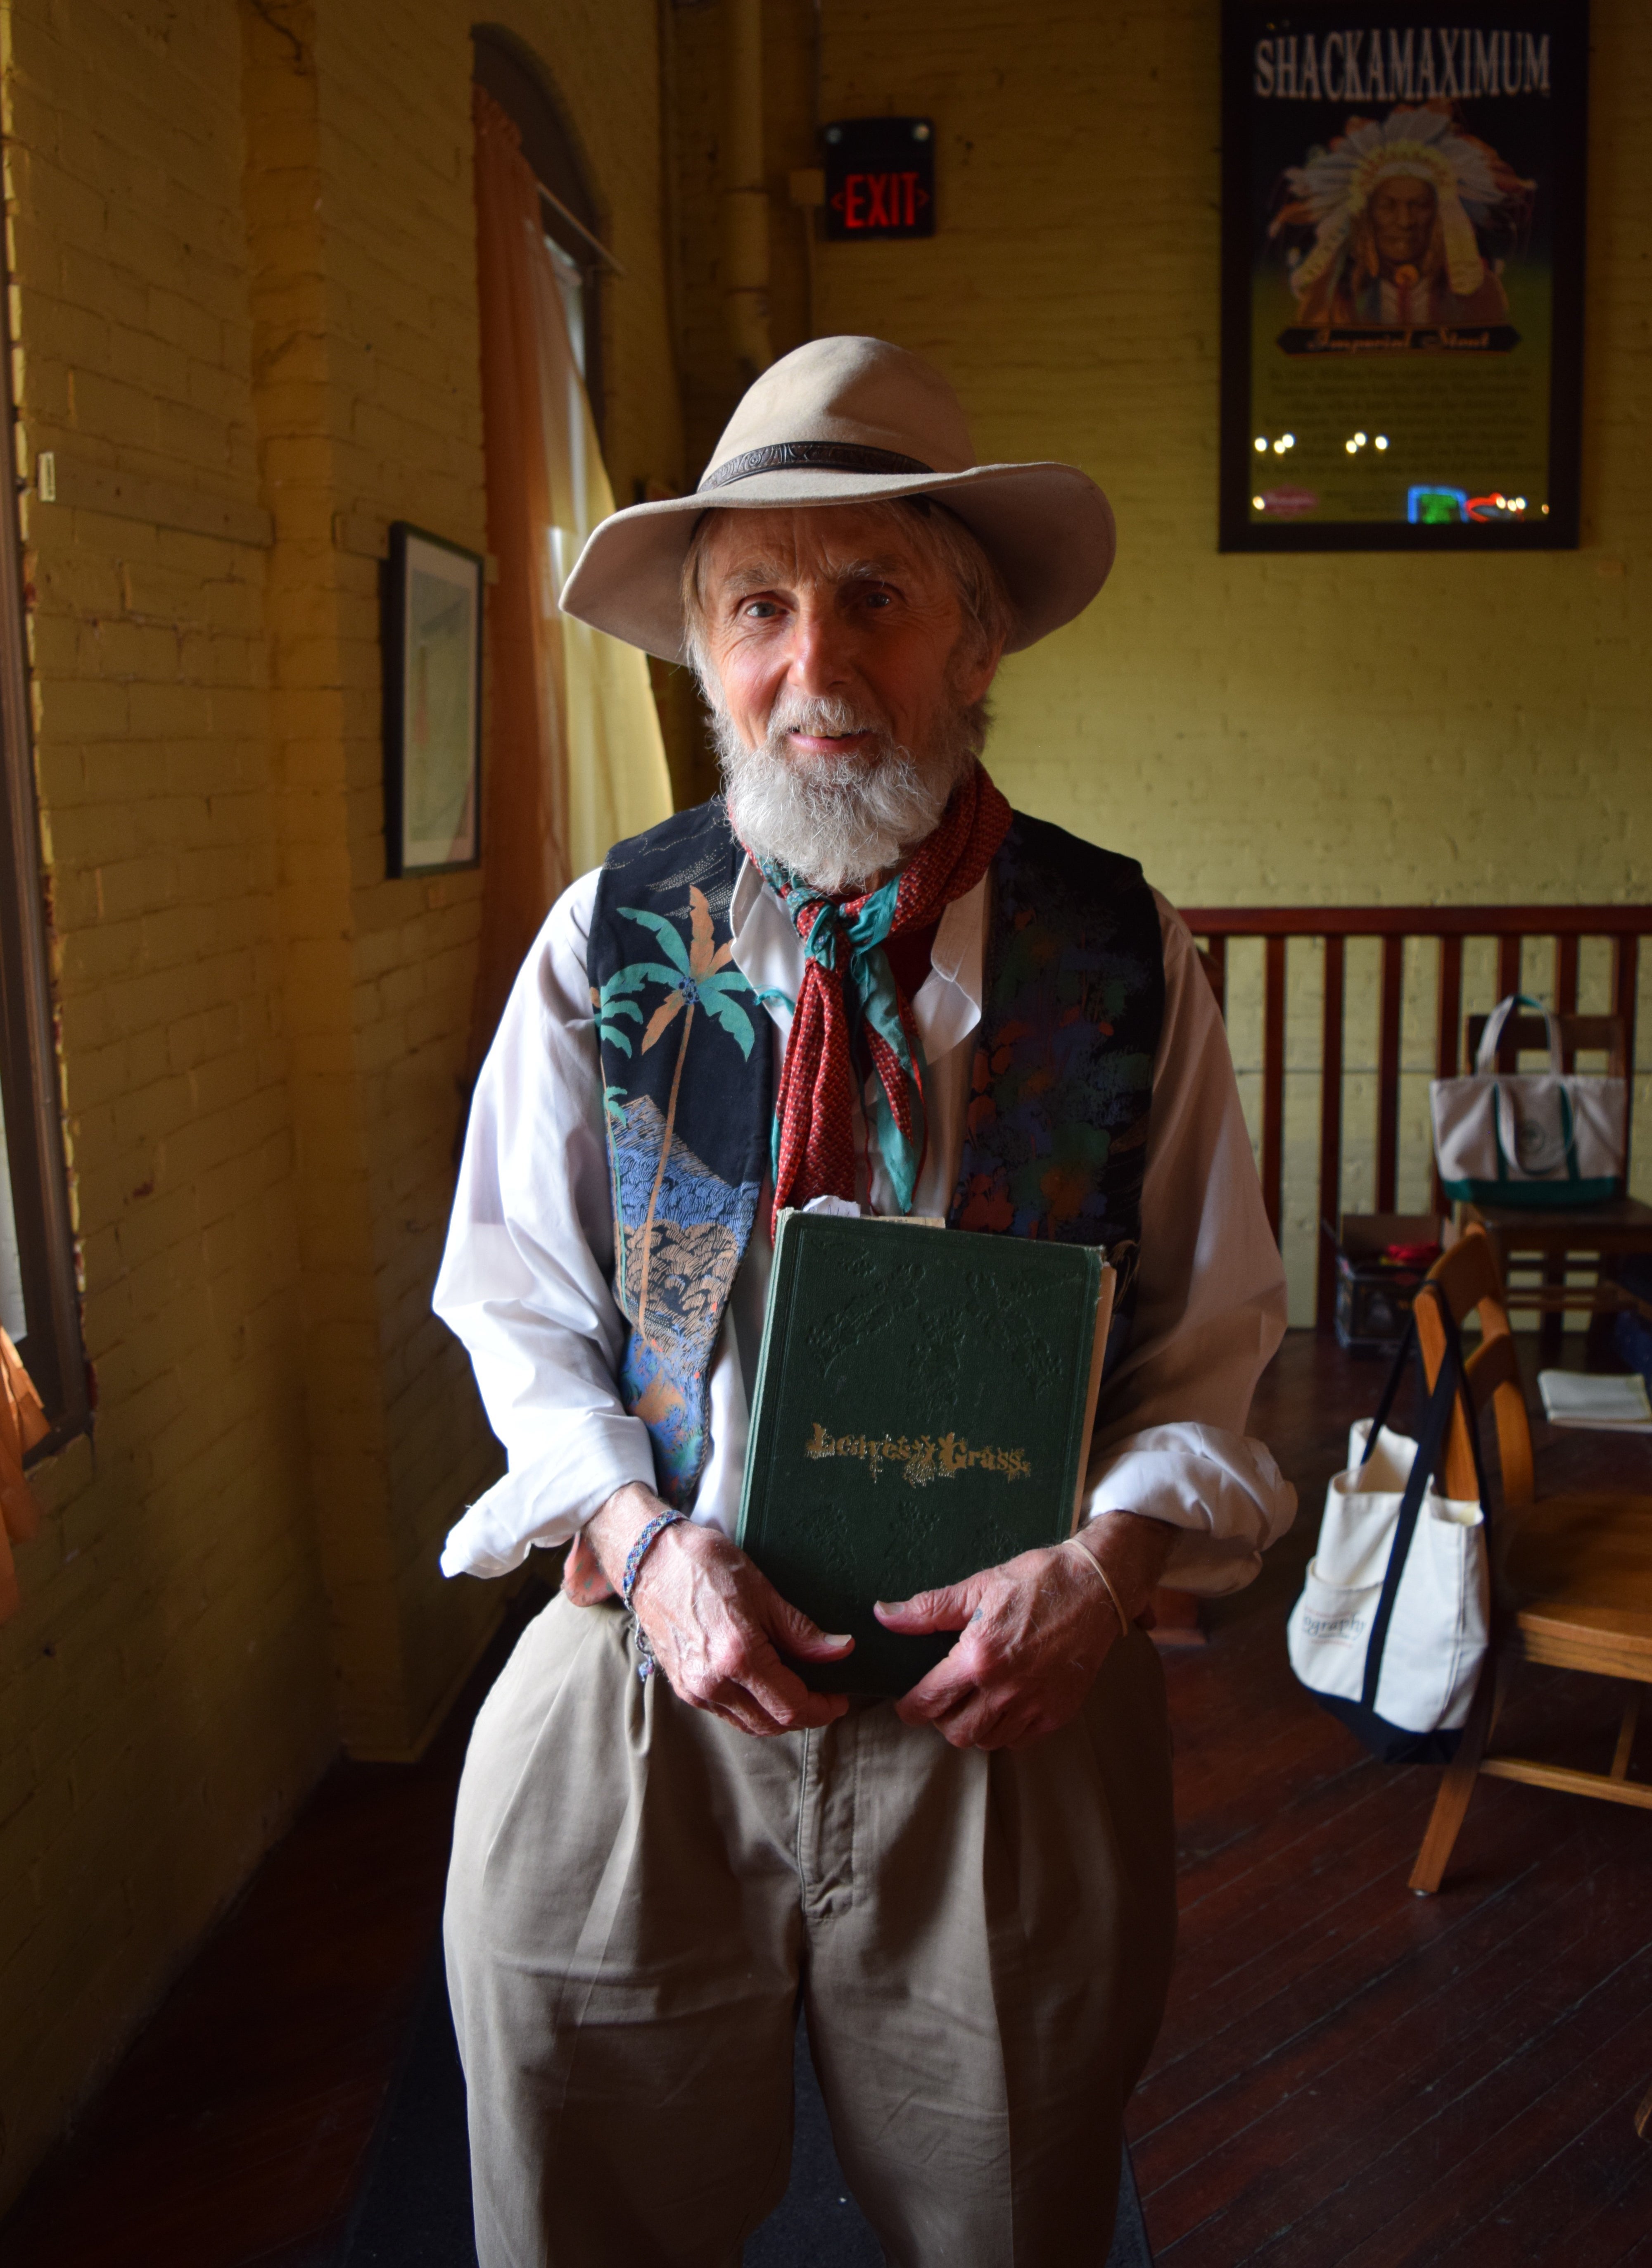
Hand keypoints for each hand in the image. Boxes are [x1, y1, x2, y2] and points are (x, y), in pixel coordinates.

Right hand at [583, 1484, 853, 1735]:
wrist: (649, 1560)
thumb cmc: (704, 1564)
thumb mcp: (761, 1589)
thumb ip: (800, 1630)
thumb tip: (840, 1650)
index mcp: (737, 1655)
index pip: (791, 1705)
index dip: (822, 1708)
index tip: (839, 1698)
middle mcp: (713, 1680)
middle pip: (772, 1723)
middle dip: (805, 1716)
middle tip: (825, 1697)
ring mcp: (694, 1687)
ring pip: (749, 1724)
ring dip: (778, 1716)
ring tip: (798, 1693)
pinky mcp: (683, 1686)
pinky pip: (727, 1713)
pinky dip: (752, 1710)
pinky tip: (765, 1688)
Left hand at [874, 1511, 1173, 1750]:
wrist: (1097, 1586)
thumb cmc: (1036, 1580)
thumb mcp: (978, 1586)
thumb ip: (928, 1609)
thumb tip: (883, 1616)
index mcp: (979, 1657)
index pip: (930, 1700)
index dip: (911, 1708)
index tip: (907, 1706)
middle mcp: (1006, 1688)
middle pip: (956, 1732)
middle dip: (941, 1720)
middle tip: (942, 1700)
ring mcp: (1035, 1704)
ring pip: (988, 1740)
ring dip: (974, 1727)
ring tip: (973, 1702)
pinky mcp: (1059, 1712)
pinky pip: (1020, 1740)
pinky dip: (1006, 1730)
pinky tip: (1004, 1705)